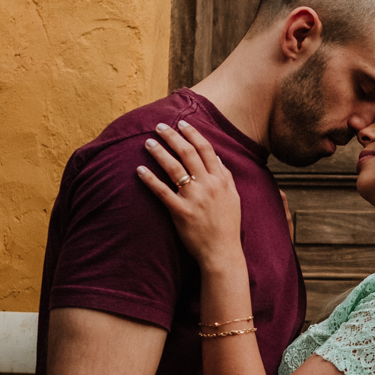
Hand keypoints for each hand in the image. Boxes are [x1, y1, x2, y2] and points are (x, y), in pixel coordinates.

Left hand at [137, 121, 242, 268]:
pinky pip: (162, 192)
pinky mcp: (181, 212)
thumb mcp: (233, 197)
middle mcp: (209, 185)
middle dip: (173, 136)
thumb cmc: (228, 225)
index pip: (206, 149)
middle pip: (188, 153)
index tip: (182, 123)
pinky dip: (150, 179)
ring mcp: (194, 199)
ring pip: (175, 168)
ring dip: (160, 152)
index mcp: (221, 180)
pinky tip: (140, 170)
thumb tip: (217, 157)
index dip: (193, 133)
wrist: (222, 251)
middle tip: (159, 126)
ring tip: (148, 142)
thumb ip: (225, 175)